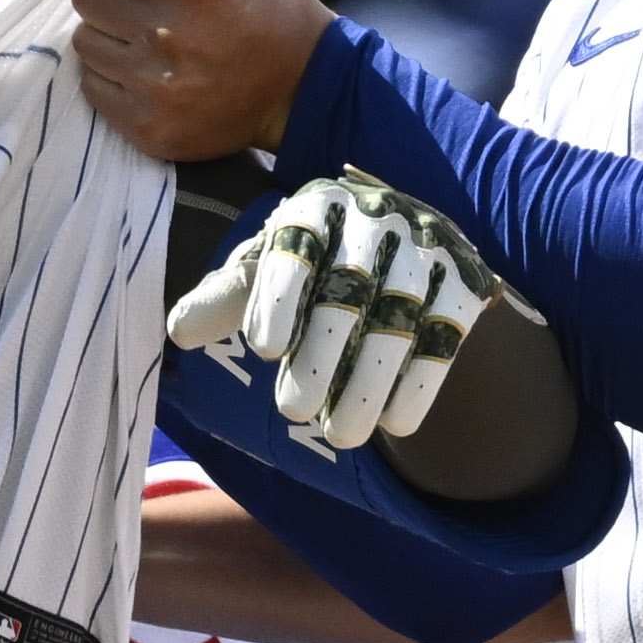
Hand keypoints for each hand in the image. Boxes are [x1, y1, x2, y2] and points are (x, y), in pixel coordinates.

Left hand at [66, 0, 329, 163]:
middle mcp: (170, 32)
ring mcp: (157, 87)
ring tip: (151, 36)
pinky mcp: (149, 128)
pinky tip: (149, 70)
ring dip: (109, 34)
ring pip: (84, 42)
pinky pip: (93, 86)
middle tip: (147, 2)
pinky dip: (113, 75)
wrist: (301, 82)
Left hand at [165, 173, 504, 455]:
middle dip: (322, 353)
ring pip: (398, 317)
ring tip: (340, 435)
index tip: (262, 349)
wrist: (397, 246)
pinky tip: (395, 425)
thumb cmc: (310, 263)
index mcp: (316, 207)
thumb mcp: (263, 271)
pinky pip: (445, 334)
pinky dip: (422, 381)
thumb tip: (179, 332)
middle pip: (349, 288)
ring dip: (369, 380)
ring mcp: (425, 249)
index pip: (295, 245)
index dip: (278, 296)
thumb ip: (224, 298)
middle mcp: (375, 218)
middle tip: (294, 410)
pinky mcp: (464, 282)